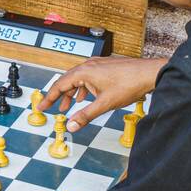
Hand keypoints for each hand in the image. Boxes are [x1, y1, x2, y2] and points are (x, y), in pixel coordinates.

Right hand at [39, 56, 165, 131]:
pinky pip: (87, 77)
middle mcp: (88, 65)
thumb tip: (71, 126)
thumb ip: (85, 115)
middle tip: (50, 107)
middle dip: (58, 95)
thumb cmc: (129, 84)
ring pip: (77, 79)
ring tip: (67, 106)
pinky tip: (86, 97)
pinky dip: (82, 88)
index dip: (48, 98)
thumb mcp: (105, 104)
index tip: (41, 106)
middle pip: (66, 80)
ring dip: (71, 93)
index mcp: (84, 71)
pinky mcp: (105, 67)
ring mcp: (97, 64)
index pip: (59, 85)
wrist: (149, 73)